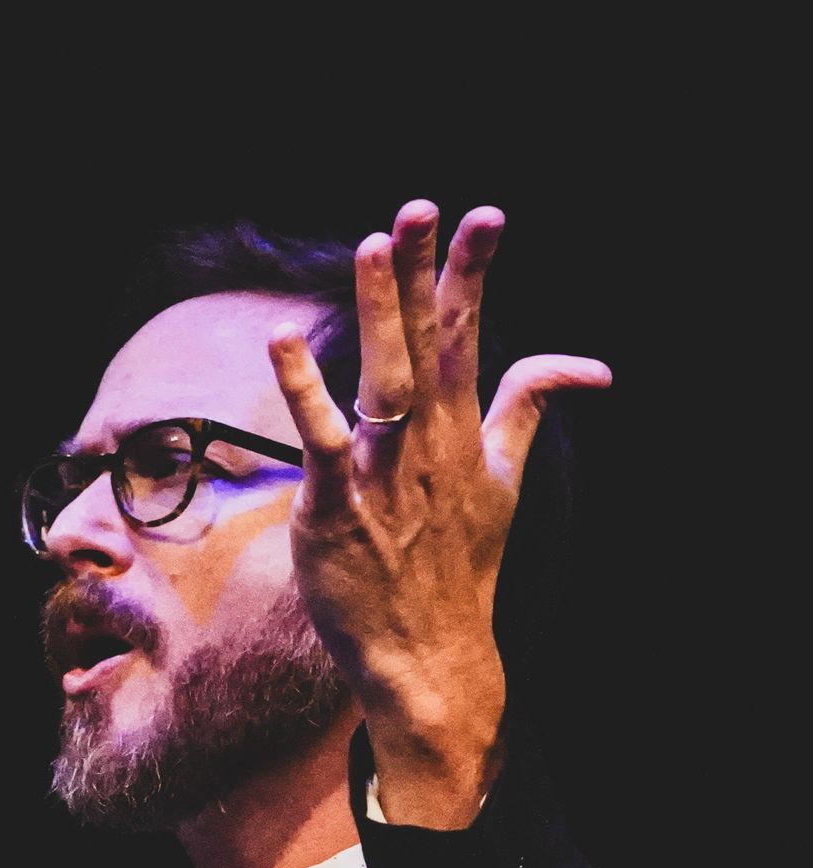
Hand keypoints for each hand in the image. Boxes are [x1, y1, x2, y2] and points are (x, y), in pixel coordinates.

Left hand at [268, 201, 610, 826]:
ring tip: (373, 247)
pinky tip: (282, 341)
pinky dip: (303, 391)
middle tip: (421, 207)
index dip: (471, 274)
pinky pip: (320, 442)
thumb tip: (587, 364)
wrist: (430, 657)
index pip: (468, 336)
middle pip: (425, 346)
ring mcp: (382, 479)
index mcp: (462, 434)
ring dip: (378, 314)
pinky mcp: (336, 512)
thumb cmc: (459, 570)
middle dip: (423, 275)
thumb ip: (528, 411)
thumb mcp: (504, 484)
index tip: (483, 214)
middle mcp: (427, 447)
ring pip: (382, 380)